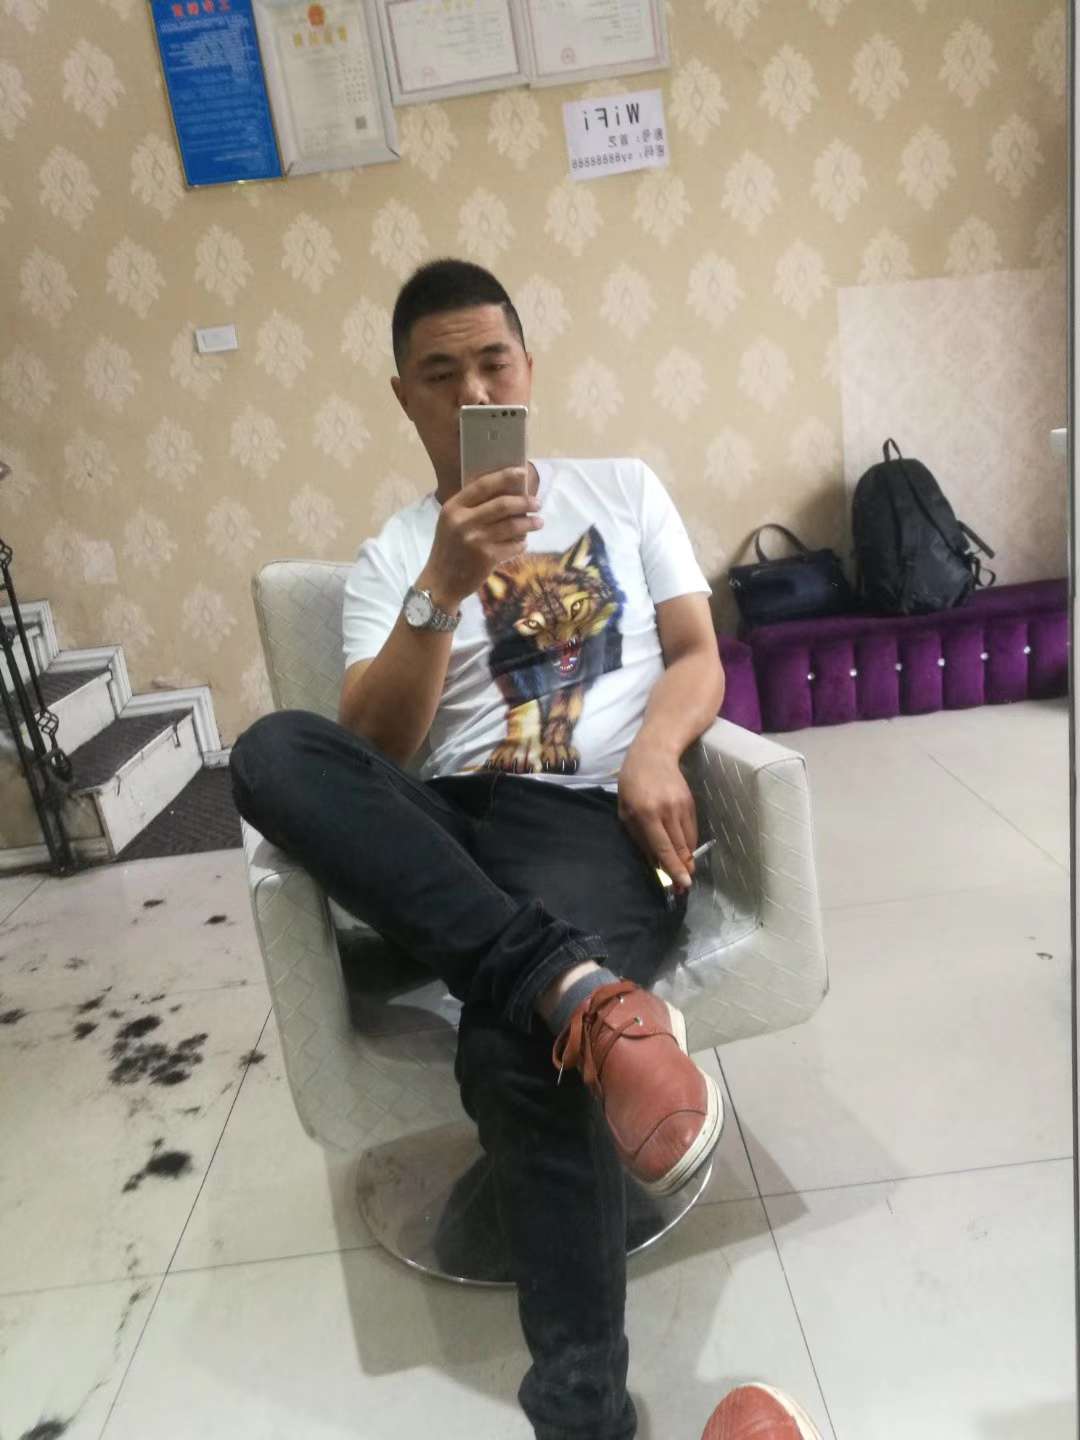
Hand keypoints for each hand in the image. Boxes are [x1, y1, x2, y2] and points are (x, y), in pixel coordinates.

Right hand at [423, 466, 542, 606]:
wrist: (440, 582)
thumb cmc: (449, 549)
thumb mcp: (451, 522)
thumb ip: (471, 507)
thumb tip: (507, 492)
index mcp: (453, 508)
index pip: (482, 485)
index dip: (504, 477)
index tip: (522, 472)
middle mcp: (463, 522)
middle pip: (503, 504)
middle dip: (525, 502)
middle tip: (537, 503)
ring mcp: (476, 540)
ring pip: (512, 525)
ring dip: (530, 522)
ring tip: (538, 522)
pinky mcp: (487, 558)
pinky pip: (513, 546)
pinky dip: (521, 543)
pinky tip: (522, 542)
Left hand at [617, 739, 697, 892]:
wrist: (655, 752)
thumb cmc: (632, 782)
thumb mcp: (625, 810)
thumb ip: (638, 836)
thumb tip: (653, 861)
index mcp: (646, 814)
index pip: (663, 847)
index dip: (673, 867)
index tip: (683, 883)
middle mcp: (667, 812)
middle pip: (680, 848)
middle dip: (683, 870)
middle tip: (682, 888)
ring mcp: (682, 807)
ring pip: (688, 841)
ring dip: (686, 859)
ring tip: (684, 872)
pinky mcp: (691, 804)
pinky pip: (691, 830)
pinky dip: (687, 843)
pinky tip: (682, 850)